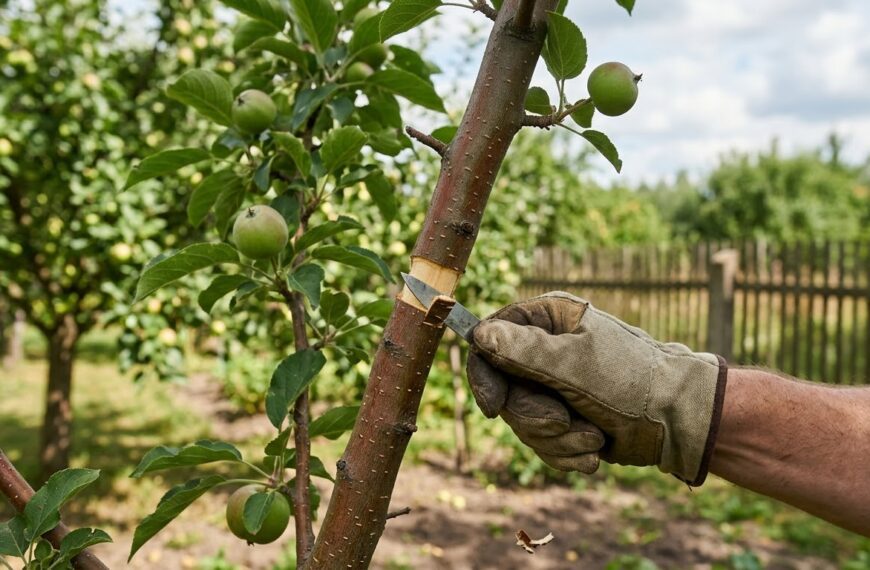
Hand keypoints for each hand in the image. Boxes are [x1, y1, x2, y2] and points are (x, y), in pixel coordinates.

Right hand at [467, 292, 726, 484]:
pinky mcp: (565, 418)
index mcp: (549, 320)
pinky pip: (543, 443)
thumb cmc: (632, 382)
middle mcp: (547, 350)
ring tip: (593, 437)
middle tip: (565, 421)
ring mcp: (555, 386)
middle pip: (505, 390)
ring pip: (523, 422)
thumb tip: (480, 334)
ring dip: (557, 440)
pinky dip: (567, 453)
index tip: (494, 407)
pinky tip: (595, 451)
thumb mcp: (574, 364)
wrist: (680, 422)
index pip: (491, 340)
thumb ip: (523, 350)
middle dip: (535, 418)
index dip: (486, 375)